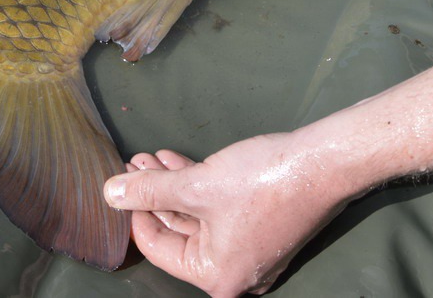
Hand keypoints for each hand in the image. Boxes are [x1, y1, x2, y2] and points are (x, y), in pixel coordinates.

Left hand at [103, 134, 353, 297]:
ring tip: (148, 156)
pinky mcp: (261, 225)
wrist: (323, 164)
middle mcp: (233, 271)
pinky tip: (175, 159)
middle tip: (131, 164)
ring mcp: (249, 249)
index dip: (135, 213)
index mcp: (216, 276)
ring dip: (171, 184)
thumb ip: (148, 191)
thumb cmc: (260, 182)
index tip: (121, 184)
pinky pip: (218, 209)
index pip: (158, 249)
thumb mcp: (195, 185)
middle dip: (153, 193)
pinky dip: (197, 185)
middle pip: (178, 231)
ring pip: (197, 215)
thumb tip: (108, 193)